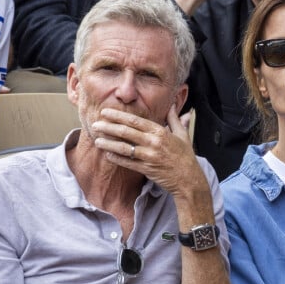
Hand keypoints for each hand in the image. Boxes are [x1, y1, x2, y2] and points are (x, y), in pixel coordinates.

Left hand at [92, 105, 206, 196]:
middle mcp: (153, 142)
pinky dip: (117, 158)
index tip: (106, 112)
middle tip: (95, 124)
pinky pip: (128, 162)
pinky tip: (107, 154)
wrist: (189, 179)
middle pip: (126, 132)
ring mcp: (149, 156)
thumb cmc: (186, 157)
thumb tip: (173, 104)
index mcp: (160, 132)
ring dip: (109, 144)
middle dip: (109, 127)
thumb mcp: (183, 135)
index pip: (135, 121)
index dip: (119, 116)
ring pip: (124, 148)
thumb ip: (175, 119)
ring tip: (97, 140)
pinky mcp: (146, 169)